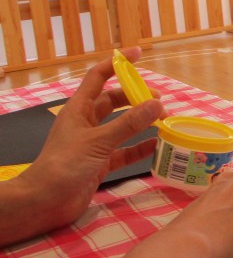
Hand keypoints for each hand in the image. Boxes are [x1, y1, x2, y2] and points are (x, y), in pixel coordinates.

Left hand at [13, 47, 163, 239]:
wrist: (44, 202)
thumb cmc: (64, 165)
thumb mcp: (98, 142)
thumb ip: (129, 124)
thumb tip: (157, 104)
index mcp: (79, 109)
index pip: (98, 77)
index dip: (117, 63)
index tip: (138, 54)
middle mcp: (86, 122)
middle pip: (114, 100)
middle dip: (136, 97)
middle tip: (159, 100)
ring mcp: (94, 143)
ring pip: (121, 125)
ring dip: (140, 121)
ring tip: (162, 120)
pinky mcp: (100, 163)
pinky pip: (125, 150)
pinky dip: (140, 147)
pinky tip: (157, 145)